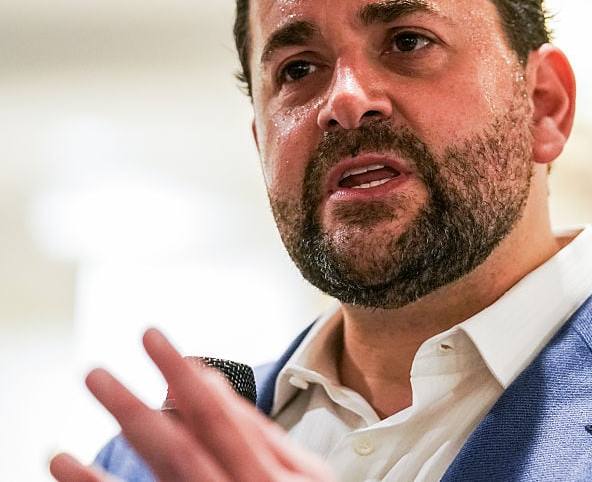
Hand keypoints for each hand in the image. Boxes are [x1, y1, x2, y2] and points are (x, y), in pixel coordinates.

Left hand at [49, 328, 332, 481]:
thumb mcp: (306, 474)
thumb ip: (261, 432)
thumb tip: (211, 384)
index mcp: (272, 476)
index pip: (219, 418)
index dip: (184, 378)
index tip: (155, 342)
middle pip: (177, 449)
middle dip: (134, 410)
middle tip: (95, 375)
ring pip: (159, 477)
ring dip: (112, 450)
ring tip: (68, 432)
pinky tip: (66, 469)